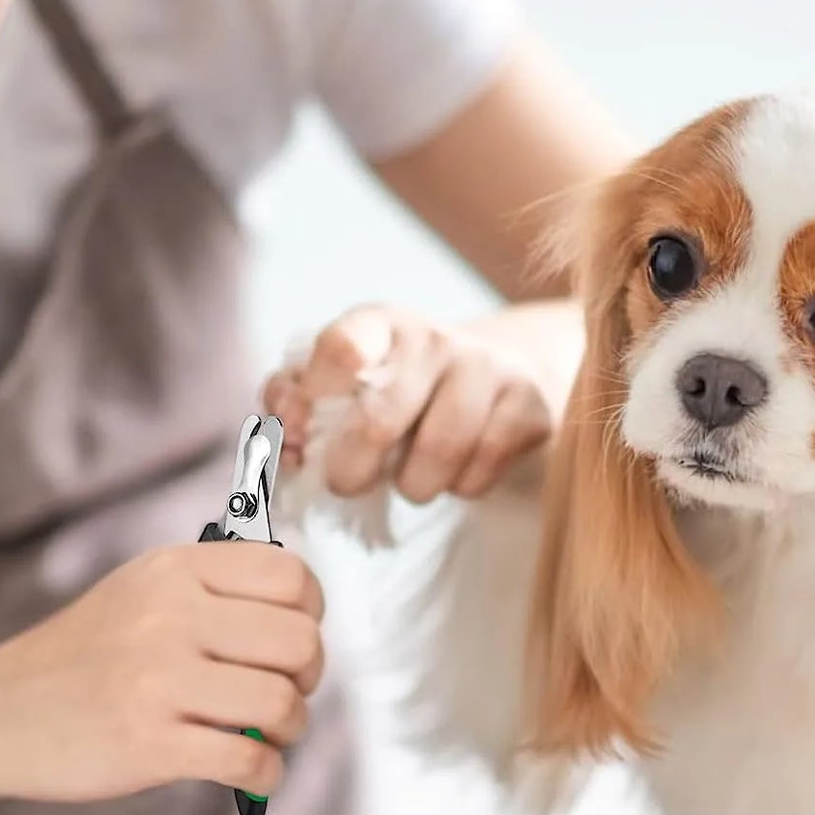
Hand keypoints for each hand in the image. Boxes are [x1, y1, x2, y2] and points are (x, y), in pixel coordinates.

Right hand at [0, 543, 324, 805]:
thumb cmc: (84, 656)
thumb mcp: (141, 591)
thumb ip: (215, 590)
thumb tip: (302, 617)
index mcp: (176, 570)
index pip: (291, 576)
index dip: (310, 614)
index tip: (289, 641)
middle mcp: (170, 615)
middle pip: (299, 641)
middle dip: (308, 678)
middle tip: (283, 694)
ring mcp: (158, 679)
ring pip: (281, 702)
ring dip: (290, 729)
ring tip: (266, 735)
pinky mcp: (150, 743)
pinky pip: (249, 760)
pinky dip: (266, 773)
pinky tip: (251, 771)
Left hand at [264, 303, 570, 503]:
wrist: (498, 379)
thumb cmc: (401, 392)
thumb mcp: (342, 388)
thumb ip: (294, 406)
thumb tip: (285, 442)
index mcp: (379, 325)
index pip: (340, 348)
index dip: (315, 398)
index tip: (304, 431)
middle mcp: (435, 339)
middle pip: (380, 420)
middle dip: (353, 470)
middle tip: (349, 481)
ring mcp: (488, 369)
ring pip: (438, 452)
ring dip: (414, 485)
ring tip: (412, 477)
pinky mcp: (530, 407)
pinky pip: (480, 471)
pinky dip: (461, 488)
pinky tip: (458, 471)